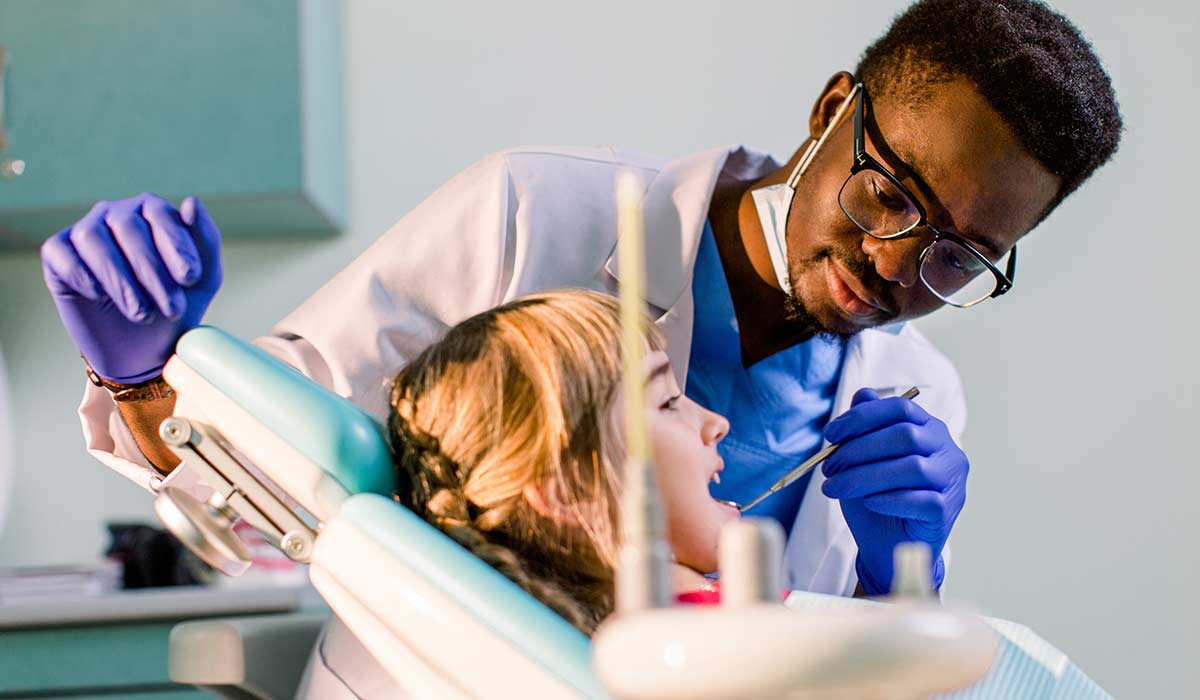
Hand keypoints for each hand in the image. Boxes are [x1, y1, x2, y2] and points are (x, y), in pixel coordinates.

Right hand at [41, 193, 222, 383]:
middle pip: (128, 227)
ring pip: (93, 238)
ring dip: (121, 280)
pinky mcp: (58, 255)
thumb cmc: (176, 305)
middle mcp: (116, 214)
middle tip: (171, 309)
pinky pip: (61, 253)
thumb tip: (191, 202)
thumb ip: (206, 238)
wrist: (143, 349)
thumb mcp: (204, 277)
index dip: (176, 246)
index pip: (160, 214)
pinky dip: (82, 275)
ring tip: (141, 313)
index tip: (190, 280)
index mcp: (152, 211)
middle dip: (153, 271)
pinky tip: (100, 296)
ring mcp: (85, 232)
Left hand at [820, 388, 967, 594]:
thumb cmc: (876, 498)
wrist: (887, 546)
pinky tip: (869, 503)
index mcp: (928, 428)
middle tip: (829, 467)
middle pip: (906, 436)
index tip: (830, 434)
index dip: (863, 417)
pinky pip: (921, 500)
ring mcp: (951, 481)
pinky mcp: (947, 510)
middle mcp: (946, 450)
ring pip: (912, 468)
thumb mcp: (862, 461)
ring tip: (836, 488)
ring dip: (866, 476)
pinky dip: (889, 499)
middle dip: (859, 450)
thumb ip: (865, 428)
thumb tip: (863, 395)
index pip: (901, 408)